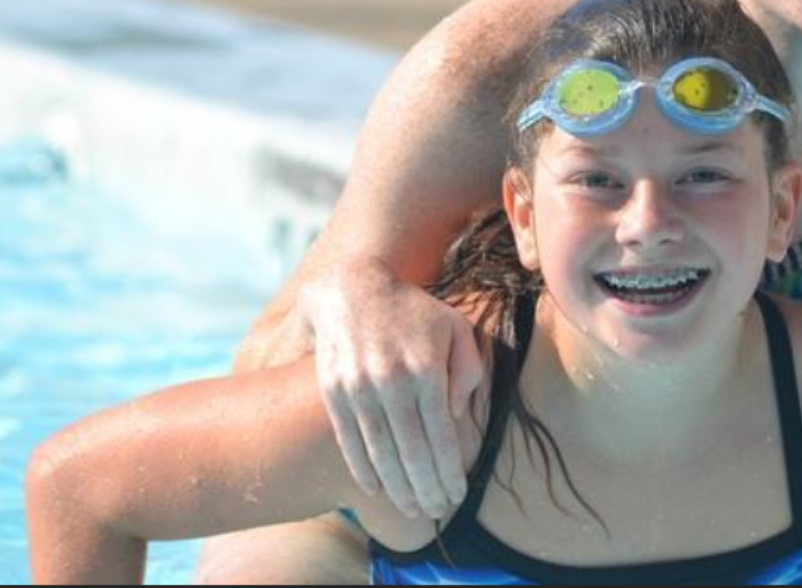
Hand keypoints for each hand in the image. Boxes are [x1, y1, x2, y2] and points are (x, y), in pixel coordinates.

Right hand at [299, 258, 484, 518]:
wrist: (352, 289)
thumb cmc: (413, 311)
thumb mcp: (454, 327)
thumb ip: (468, 369)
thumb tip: (455, 414)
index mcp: (427, 367)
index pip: (441, 435)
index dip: (449, 471)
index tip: (456, 495)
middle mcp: (391, 379)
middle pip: (411, 452)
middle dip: (425, 489)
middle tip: (435, 512)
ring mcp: (358, 386)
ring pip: (380, 452)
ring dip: (396, 488)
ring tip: (411, 508)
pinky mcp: (333, 390)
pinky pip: (349, 440)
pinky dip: (362, 469)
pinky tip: (375, 489)